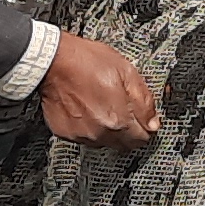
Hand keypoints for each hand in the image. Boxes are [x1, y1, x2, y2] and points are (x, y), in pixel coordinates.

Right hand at [38, 32, 160, 148]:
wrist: (52, 61)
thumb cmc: (86, 61)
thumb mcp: (126, 71)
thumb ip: (144, 100)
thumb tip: (153, 122)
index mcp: (118, 120)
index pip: (143, 138)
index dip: (145, 126)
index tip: (142, 118)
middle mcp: (100, 133)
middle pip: (125, 144)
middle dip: (128, 130)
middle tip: (122, 109)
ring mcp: (82, 135)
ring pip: (105, 142)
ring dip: (108, 129)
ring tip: (101, 105)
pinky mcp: (66, 133)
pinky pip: (85, 137)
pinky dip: (89, 127)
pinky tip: (86, 109)